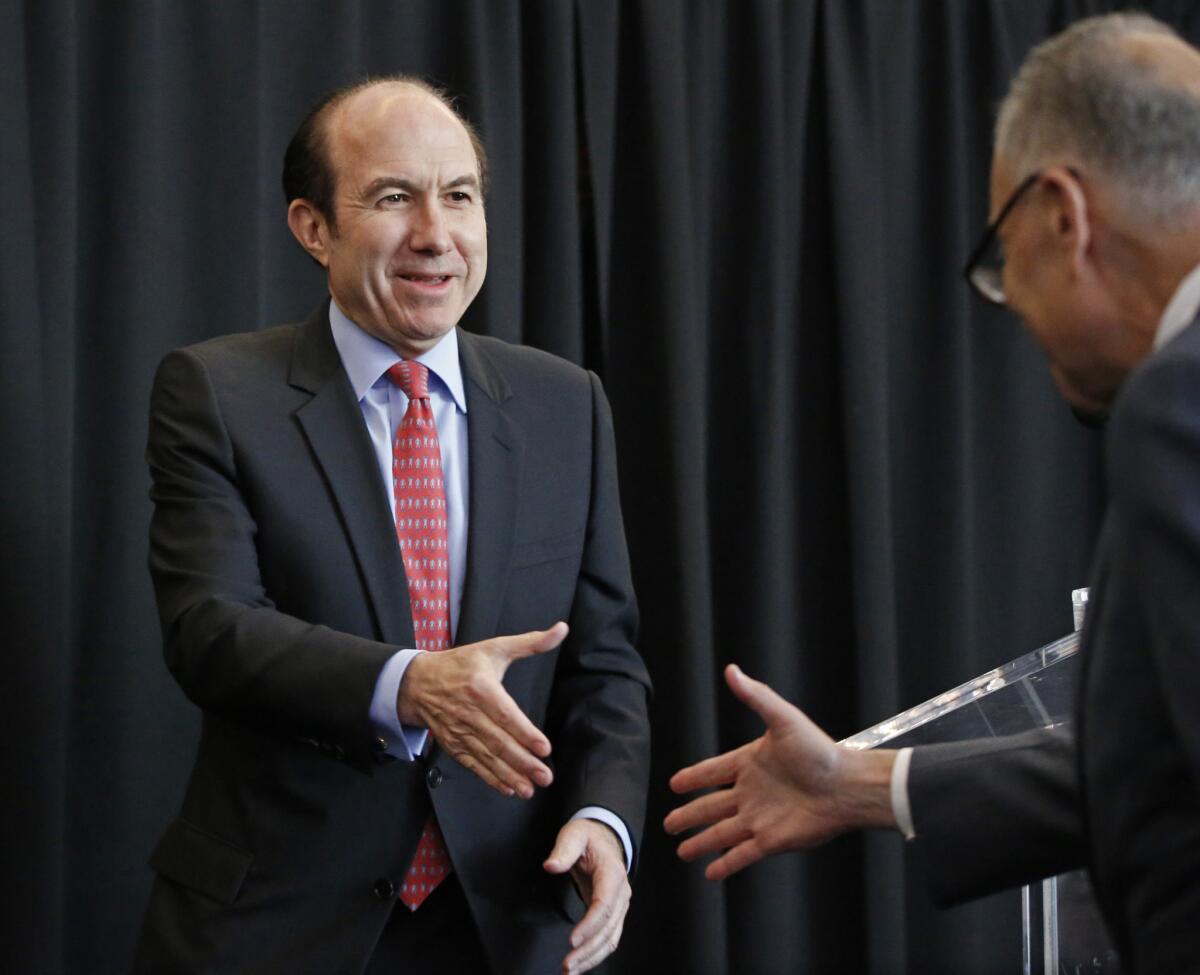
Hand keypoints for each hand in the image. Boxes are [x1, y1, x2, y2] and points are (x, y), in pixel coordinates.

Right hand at [397, 622, 567, 796]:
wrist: (418, 682)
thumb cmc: (461, 664)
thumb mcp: (494, 648)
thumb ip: (530, 642)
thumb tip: (561, 630)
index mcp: (481, 688)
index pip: (506, 715)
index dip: (525, 733)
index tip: (544, 748)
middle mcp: (469, 713)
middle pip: (499, 742)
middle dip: (523, 762)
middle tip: (545, 776)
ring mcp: (459, 732)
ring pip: (487, 757)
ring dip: (509, 775)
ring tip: (530, 788)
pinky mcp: (453, 745)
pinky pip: (473, 765)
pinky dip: (490, 778)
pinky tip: (508, 788)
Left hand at [544, 819, 630, 974]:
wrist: (603, 838)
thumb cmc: (588, 836)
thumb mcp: (574, 834)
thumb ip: (563, 850)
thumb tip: (551, 866)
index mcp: (612, 873)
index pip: (604, 905)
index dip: (590, 925)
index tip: (572, 941)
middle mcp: (621, 893)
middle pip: (608, 928)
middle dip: (588, 950)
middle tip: (567, 964)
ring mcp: (620, 905)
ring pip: (611, 939)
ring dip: (592, 957)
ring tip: (570, 970)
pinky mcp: (613, 914)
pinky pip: (609, 938)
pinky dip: (596, 954)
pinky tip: (581, 964)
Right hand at [664, 664, 896, 879]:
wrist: (847, 786)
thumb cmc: (820, 751)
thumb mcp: (784, 719)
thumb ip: (756, 697)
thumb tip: (732, 670)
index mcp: (750, 763)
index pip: (713, 771)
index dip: (693, 777)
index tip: (674, 783)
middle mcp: (751, 792)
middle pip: (711, 806)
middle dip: (689, 815)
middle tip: (669, 822)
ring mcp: (759, 818)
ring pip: (721, 833)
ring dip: (702, 842)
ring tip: (682, 851)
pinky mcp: (771, 840)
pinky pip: (742, 854)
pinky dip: (726, 864)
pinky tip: (711, 873)